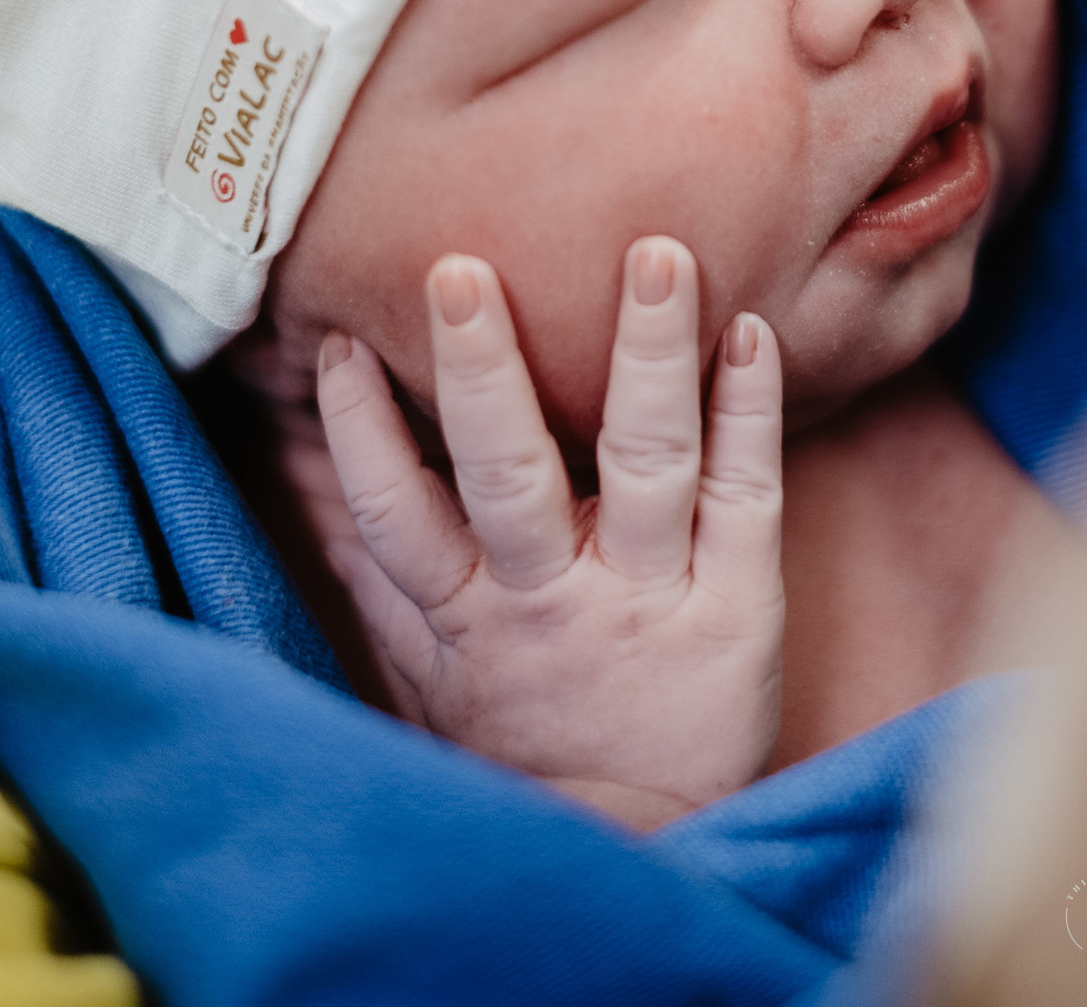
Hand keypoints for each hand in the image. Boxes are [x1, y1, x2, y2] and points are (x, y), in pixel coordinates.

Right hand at [313, 236, 784, 829]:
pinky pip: (748, 495)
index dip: (361, 434)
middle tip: (461, 272)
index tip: (340, 345)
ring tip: (657, 256)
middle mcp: (558, 595)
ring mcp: (655, 595)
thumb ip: (390, 585)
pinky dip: (749, 412)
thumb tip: (324, 491)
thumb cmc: (535, 745)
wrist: (652, 841)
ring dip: (649, 355)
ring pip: (648, 460)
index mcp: (474, 615)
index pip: (398, 515)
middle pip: (510, 472)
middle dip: (481, 372)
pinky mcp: (742, 603)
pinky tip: (751, 332)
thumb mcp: (441, 680)